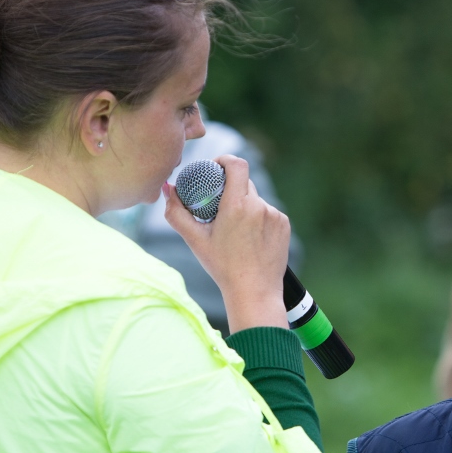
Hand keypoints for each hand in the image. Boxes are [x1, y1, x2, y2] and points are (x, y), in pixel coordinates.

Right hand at [164, 155, 288, 332]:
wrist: (254, 292)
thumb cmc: (222, 267)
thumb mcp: (195, 240)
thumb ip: (176, 212)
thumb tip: (167, 190)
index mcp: (238, 205)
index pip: (236, 164)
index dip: (224, 160)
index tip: (215, 168)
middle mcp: (259, 206)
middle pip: (244, 182)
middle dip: (230, 189)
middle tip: (218, 205)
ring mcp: (275, 215)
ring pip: (256, 199)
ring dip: (245, 206)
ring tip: (235, 229)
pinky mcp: (284, 224)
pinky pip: (268, 212)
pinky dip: (259, 218)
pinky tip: (251, 237)